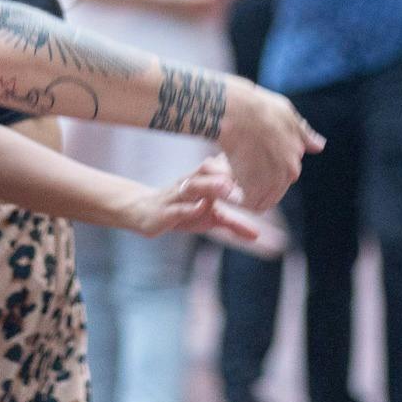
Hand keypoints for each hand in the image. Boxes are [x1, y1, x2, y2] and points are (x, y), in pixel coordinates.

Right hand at [129, 156, 257, 239]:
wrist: (144, 212)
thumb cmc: (182, 211)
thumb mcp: (209, 217)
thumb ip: (233, 224)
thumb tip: (257, 235)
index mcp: (200, 180)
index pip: (217, 167)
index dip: (234, 167)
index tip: (257, 171)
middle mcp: (188, 185)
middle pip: (206, 173)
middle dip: (226, 175)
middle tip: (247, 179)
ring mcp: (175, 197)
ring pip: (192, 187)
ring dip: (210, 186)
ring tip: (228, 188)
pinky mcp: (164, 213)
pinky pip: (177, 208)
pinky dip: (189, 208)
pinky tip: (200, 207)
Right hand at [217, 82, 324, 210]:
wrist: (235, 112)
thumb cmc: (256, 107)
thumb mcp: (286, 113)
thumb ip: (302, 133)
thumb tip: (320, 146)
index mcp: (296, 154)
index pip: (285, 172)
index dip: (266, 168)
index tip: (249, 160)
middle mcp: (290, 170)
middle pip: (274, 188)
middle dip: (257, 184)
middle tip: (236, 170)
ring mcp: (273, 181)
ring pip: (263, 200)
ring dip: (248, 194)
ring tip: (229, 180)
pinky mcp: (255, 189)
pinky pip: (248, 204)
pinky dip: (237, 199)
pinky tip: (225, 186)